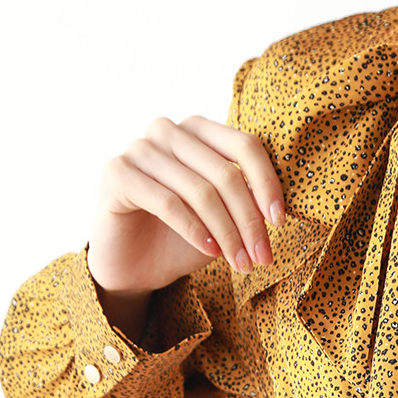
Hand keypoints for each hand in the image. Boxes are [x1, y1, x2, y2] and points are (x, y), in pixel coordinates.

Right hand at [86, 114, 286, 302]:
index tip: (280, 222)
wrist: (132, 267)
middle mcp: (167, 130)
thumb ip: (246, 201)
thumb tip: (280, 204)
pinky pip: (169, 203)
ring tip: (241, 264)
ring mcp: (139, 148)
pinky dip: (195, 231)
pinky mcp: (117, 174)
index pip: (245, 146)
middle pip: (225, 173)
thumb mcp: (223, 218)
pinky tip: (211, 252)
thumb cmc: (180, 238)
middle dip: (250, 221)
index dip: (268, 184)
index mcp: (197, 130)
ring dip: (228, 234)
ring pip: (200, 191)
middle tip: (263, 257)